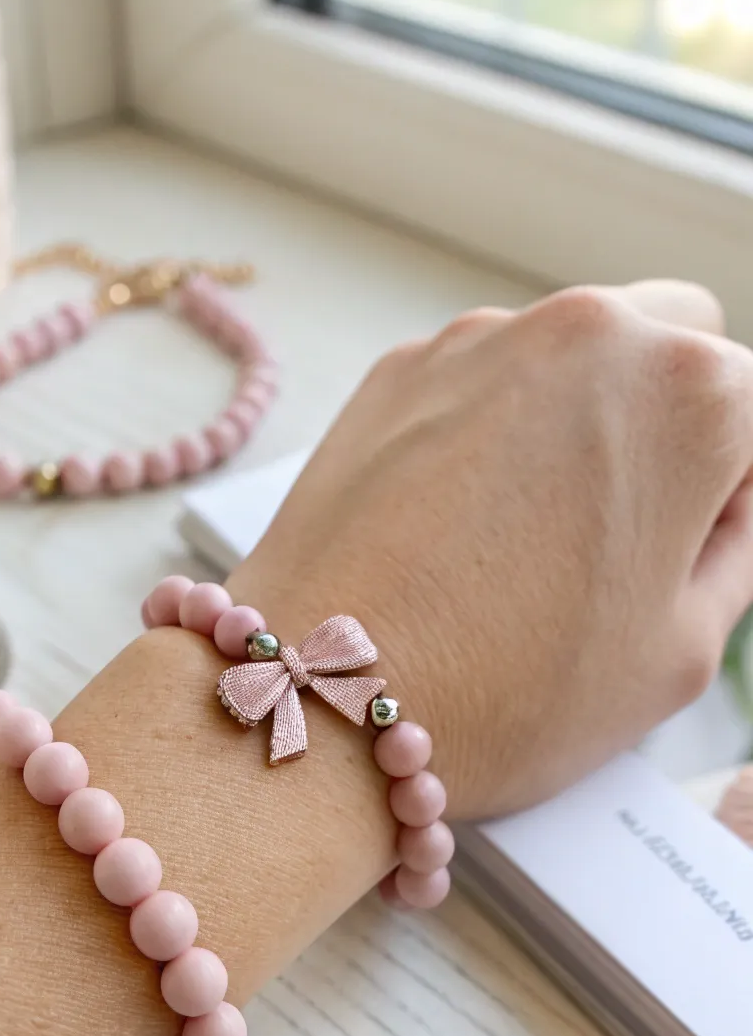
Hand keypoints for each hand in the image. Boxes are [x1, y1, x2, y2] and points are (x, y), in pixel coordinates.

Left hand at [229, 281, 752, 817]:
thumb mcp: (686, 647)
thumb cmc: (509, 691)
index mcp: (689, 392)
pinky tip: (463, 524)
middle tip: (637, 521)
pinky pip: (481, 377)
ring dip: (582, 416)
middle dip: (677, 416)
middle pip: (676, 338)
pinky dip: (493, 427)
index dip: (738, 491)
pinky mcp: (397, 370)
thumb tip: (731, 502)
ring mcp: (478, 342)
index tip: (699, 545)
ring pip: (573, 351)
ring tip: (535, 536)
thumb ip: (737, 546)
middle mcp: (585, 334)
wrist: (325, 700)